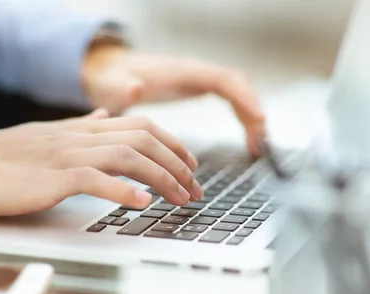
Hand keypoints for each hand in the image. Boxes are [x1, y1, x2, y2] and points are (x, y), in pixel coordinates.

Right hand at [0, 111, 201, 216]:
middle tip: (195, 188)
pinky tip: (143, 203)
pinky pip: (95, 179)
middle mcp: (79, 136)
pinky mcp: (51, 177)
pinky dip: (123, 191)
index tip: (190, 164)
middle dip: (177, 163)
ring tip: (182, 198)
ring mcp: (66, 154)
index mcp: (80, 128)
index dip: (172, 143)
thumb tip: (104, 117)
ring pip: (128, 157)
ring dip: (162, 178)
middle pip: (144, 139)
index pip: (140, 126)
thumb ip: (79, 128)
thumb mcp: (47, 136)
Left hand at [82, 46, 265, 154]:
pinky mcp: (197, 86)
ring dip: (250, 118)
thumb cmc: (111, 79)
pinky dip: (242, 117)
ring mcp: (198, 78)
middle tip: (260, 143)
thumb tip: (134, 88)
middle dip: (253, 112)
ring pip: (237, 93)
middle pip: (238, 85)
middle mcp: (194, 71)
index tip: (258, 120)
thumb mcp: (111, 85)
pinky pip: (230, 99)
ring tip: (256, 147)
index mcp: (181, 71)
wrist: (109, 70)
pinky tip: (246, 139)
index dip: (244, 99)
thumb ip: (121, 87)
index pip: (224, 80)